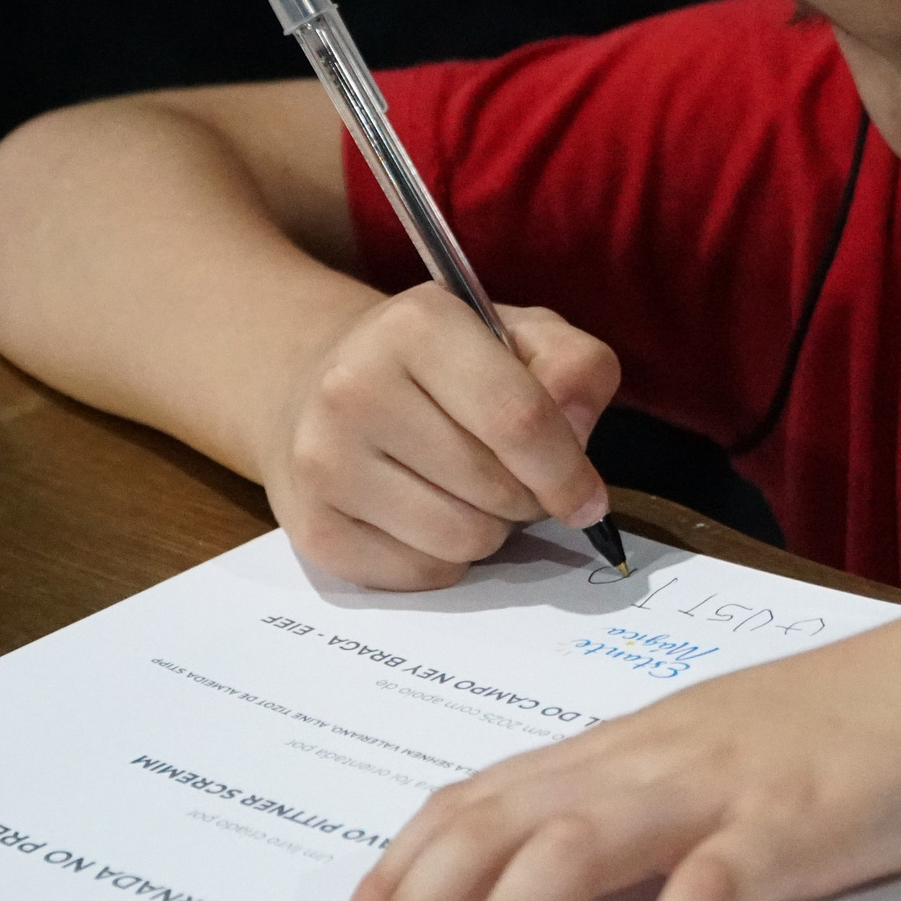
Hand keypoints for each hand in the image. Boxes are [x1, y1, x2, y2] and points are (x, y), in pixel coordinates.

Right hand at [261, 282, 620, 589]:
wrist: (318, 385)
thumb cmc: (442, 365)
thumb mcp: (520, 337)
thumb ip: (575, 370)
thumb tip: (578, 434)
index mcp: (416, 327)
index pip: (519, 420)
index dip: (568, 473)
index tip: (588, 501)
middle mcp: (354, 388)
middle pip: (494, 490)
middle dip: (526, 498)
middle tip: (510, 476)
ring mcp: (323, 460)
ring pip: (461, 540)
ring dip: (487, 530)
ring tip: (467, 493)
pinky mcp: (311, 526)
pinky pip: (420, 574)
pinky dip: (443, 559)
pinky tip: (424, 516)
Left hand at [324, 612, 900, 900]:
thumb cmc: (839, 726)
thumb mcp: (710, 758)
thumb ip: (632, 809)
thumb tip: (548, 884)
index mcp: (623, 745)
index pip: (482, 796)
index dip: (403, 868)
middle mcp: (649, 758)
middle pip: (501, 821)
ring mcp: (716, 786)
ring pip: (577, 848)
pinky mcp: (790, 823)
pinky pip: (710, 892)